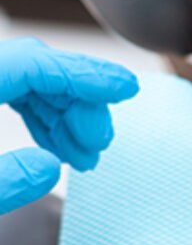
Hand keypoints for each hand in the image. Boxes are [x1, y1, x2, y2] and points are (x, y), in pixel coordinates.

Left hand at [0, 37, 138, 214]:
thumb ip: (5, 181)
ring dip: (64, 115)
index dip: (83, 74)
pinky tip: (60, 146)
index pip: (32, 63)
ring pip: (27, 84)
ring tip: (86, 154)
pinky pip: (12, 94)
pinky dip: (42, 118)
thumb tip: (51, 167)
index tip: (126, 88)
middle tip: (101, 141)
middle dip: (78, 103)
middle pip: (35, 69)